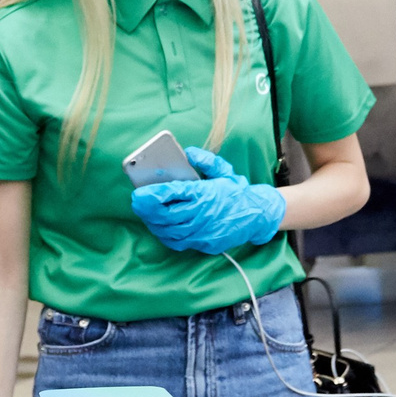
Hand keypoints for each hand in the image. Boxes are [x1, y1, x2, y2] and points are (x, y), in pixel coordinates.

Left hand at [130, 146, 287, 255]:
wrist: (258, 216)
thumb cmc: (238, 192)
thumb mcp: (225, 171)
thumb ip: (206, 161)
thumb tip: (188, 153)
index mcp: (206, 194)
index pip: (173, 194)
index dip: (153, 194)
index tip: (139, 191)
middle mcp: (203, 215)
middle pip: (166, 215)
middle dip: (147, 209)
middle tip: (137, 202)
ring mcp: (203, 232)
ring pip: (170, 231)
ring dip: (154, 222)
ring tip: (146, 213)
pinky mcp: (205, 244)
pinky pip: (179, 241)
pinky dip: (166, 235)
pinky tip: (160, 226)